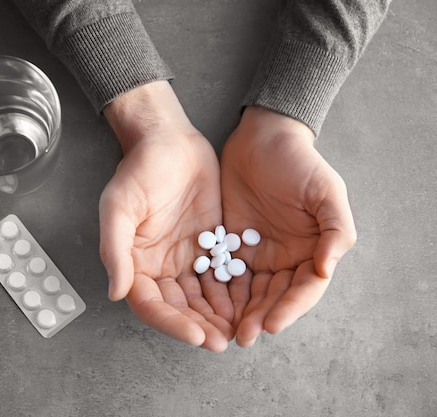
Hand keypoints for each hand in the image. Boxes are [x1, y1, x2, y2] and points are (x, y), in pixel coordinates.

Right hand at [99, 81, 232, 351]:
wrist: (169, 141)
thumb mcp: (118, 207)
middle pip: (179, 308)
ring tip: (240, 330)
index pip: (152, 304)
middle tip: (223, 341)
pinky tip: (249, 303)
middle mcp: (160, 267)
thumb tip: (116, 292)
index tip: (196, 334)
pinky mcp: (209, 245)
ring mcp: (186, 258)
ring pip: (202, 297)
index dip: (172, 323)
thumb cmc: (139, 170)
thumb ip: (115, 250)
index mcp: (136, 263)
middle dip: (200, 326)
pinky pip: (221, 275)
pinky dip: (233, 292)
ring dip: (218, 316)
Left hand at [220, 107, 356, 346]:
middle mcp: (285, 258)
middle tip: (242, 336)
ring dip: (238, 312)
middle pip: (274, 297)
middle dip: (259, 317)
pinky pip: (224, 272)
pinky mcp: (230, 244)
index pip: (303, 289)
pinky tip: (206, 303)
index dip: (289, 309)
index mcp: (312, 251)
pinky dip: (218, 290)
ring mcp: (257, 253)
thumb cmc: (299, 163)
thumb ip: (335, 230)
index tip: (271, 325)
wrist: (262, 139)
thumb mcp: (326, 191)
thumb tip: (327, 270)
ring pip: (248, 291)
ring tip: (223, 329)